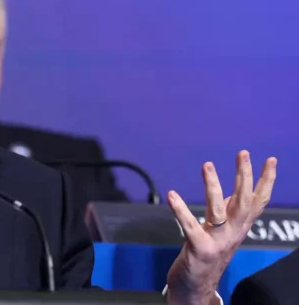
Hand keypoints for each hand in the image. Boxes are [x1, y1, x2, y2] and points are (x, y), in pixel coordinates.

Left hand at [166, 150, 276, 304]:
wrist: (197, 288)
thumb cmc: (208, 254)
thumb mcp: (223, 230)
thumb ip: (228, 211)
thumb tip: (234, 189)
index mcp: (239, 227)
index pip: (258, 201)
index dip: (266, 180)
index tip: (271, 159)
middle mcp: (233, 233)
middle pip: (243, 201)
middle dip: (245, 176)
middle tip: (243, 153)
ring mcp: (217, 241)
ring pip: (218, 210)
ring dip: (213, 186)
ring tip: (207, 165)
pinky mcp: (199, 249)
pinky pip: (189, 226)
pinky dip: (180, 210)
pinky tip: (172, 195)